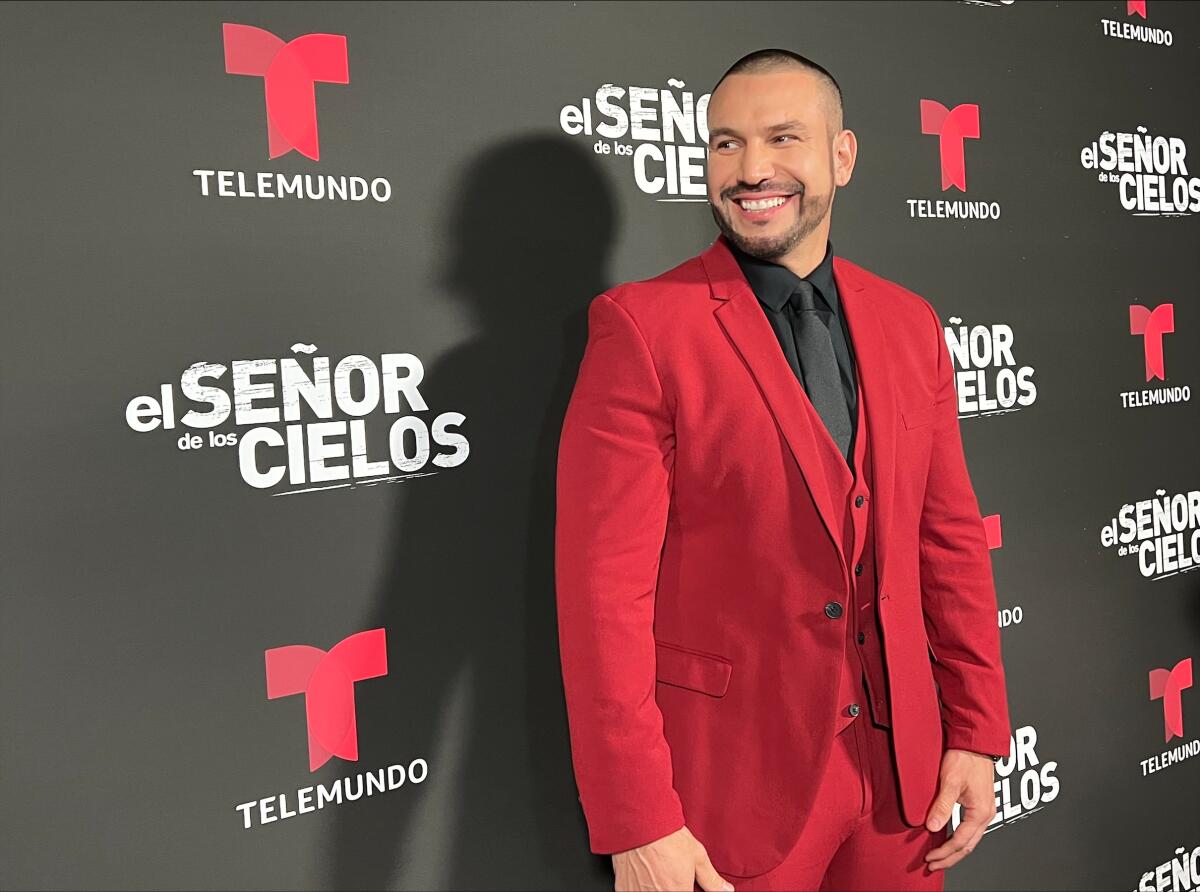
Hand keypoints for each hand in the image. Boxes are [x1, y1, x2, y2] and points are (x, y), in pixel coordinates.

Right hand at [612, 825, 734, 891]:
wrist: (638, 821)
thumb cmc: (666, 836)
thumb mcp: (696, 855)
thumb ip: (711, 879)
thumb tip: (725, 890)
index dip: (686, 889)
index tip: (686, 885)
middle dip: (672, 888)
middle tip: (670, 876)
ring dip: (657, 888)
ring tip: (658, 874)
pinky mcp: (624, 890)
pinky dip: (641, 888)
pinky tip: (645, 876)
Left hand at [923, 748, 996, 870]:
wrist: (975, 742)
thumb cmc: (965, 758)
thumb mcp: (950, 781)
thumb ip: (942, 806)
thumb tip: (933, 827)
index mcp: (980, 812)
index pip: (960, 841)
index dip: (944, 852)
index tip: (930, 859)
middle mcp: (986, 814)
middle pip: (968, 846)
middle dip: (950, 858)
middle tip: (933, 865)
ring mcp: (985, 810)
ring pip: (971, 839)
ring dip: (955, 850)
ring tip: (939, 857)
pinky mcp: (980, 804)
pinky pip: (971, 829)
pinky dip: (960, 839)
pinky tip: (949, 839)